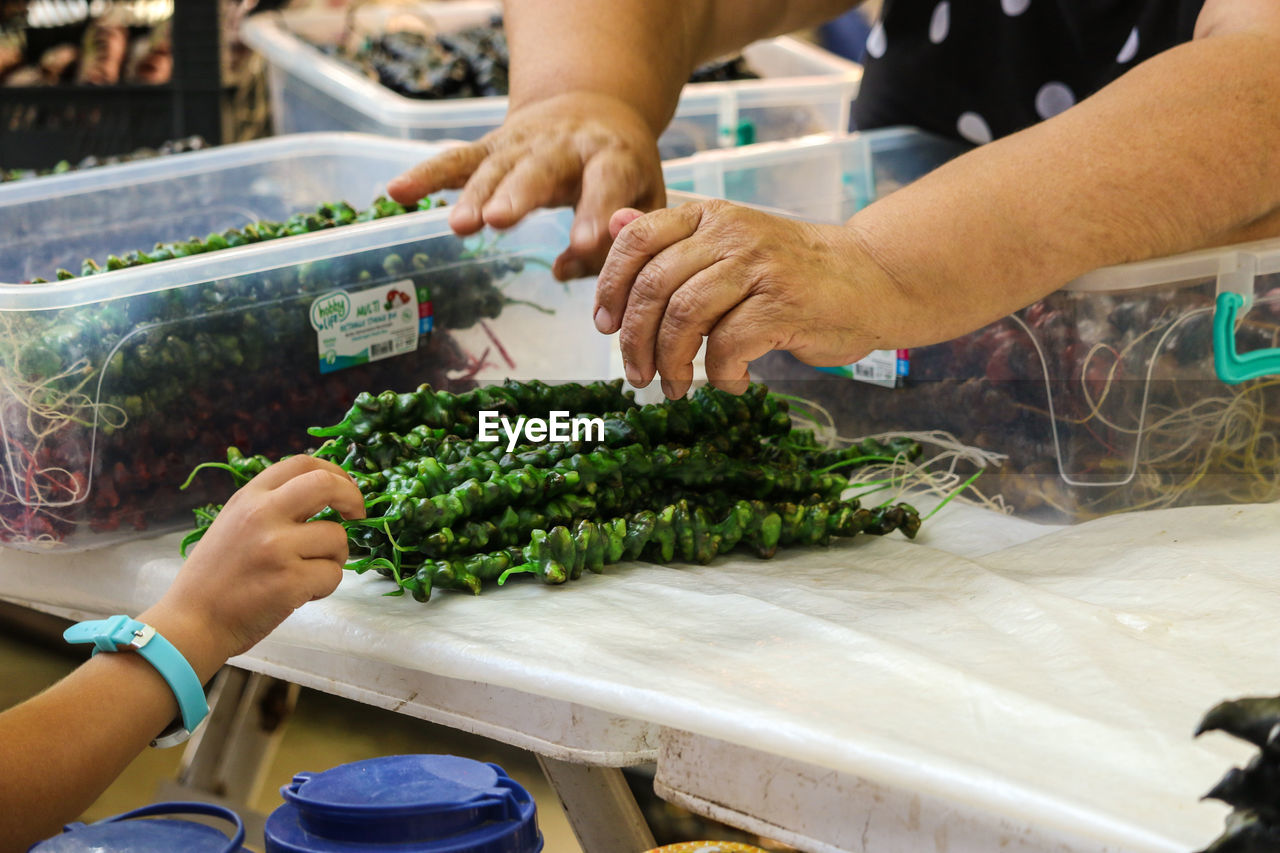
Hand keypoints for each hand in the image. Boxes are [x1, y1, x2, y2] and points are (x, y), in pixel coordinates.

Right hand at [142, 455, 365, 671]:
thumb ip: (270, 507)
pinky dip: (324, 586)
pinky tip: (300, 594)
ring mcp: (277, 547)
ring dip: (335, 558)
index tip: (344, 488)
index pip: (301, 464)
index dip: (334, 472)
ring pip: (338, 538)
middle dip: (352, 497)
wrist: (191, 623)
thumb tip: (322, 493)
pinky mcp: (291, 580)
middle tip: (357, 515)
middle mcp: (263, 514)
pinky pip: (333, 574)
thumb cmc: (214, 578)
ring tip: (308, 573)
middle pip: (326, 484)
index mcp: (249, 498)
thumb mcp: (234, 524)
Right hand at [387, 93, 666, 280]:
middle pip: (541, 167)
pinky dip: (426, 173)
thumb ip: (619, 239)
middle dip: (519, 193)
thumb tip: (565, 271)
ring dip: (474, 194)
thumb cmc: (624, 169)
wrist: (594, 106)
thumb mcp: (643, 197)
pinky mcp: (491, 146)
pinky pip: (457, 160)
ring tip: (459, 226)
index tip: (584, 242)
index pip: (607, 181)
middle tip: (500, 220)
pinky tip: (397, 192)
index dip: (596, 210)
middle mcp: (566, 144)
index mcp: (613, 156)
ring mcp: (524, 143)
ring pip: (496, 166)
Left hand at [594, 201, 907, 398]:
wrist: (871, 279)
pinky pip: (727, 345)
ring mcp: (758, 267)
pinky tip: (731, 382)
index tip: (604, 325)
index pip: (637, 238)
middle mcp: (730, 235)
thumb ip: (672, 239)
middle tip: (636, 375)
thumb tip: (612, 224)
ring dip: (671, 364)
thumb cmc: (791, 272)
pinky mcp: (783, 305)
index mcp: (709, 216)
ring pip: (684, 318)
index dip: (611, 285)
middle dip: (634, 340)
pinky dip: (720, 374)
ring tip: (676, 387)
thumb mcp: (727, 245)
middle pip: (654, 286)